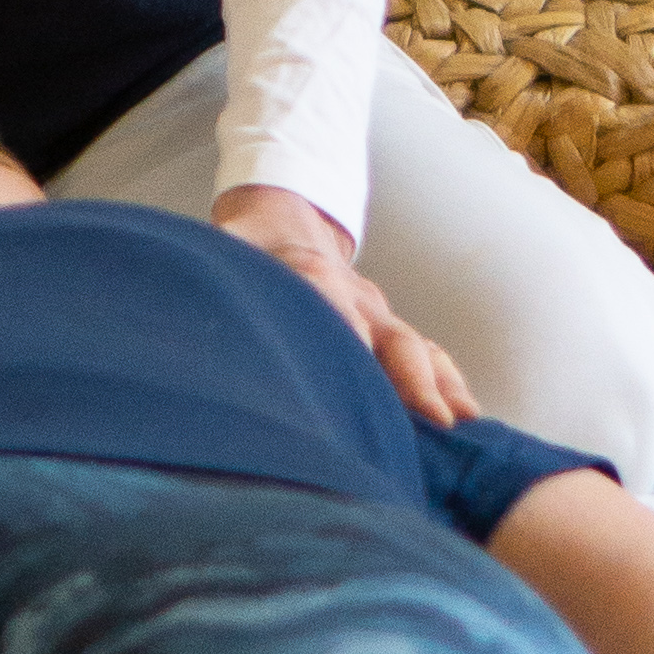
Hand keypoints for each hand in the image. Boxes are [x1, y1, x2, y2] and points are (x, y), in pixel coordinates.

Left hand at [212, 180, 480, 431]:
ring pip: (418, 350)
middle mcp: (354, 296)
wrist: (284, 221)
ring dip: (440, 389)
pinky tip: (469, 426)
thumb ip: (210, 286)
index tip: (356, 374)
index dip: (343, 336)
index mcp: (305, 274)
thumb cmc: (244, 253)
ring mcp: (379, 315)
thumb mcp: (220, 259)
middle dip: (411, 377)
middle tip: (432, 421)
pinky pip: (429, 357)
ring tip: (463, 431)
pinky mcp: (391, 332)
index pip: (328, 303)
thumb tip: (185, 323)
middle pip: (390, 335)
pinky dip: (450, 388)